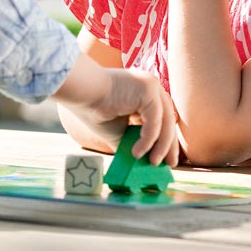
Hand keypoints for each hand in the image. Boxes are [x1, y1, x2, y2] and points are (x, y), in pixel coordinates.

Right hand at [53, 55, 179, 166]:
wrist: (81, 93)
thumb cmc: (94, 109)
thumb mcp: (118, 131)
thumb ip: (133, 141)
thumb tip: (145, 161)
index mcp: (143, 93)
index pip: (162, 118)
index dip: (165, 139)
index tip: (167, 158)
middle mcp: (150, 86)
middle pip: (167, 119)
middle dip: (169, 144)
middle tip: (169, 164)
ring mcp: (150, 85)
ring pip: (165, 120)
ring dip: (161, 145)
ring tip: (154, 163)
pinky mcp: (148, 88)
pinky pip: (155, 120)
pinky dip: (149, 139)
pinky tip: (137, 153)